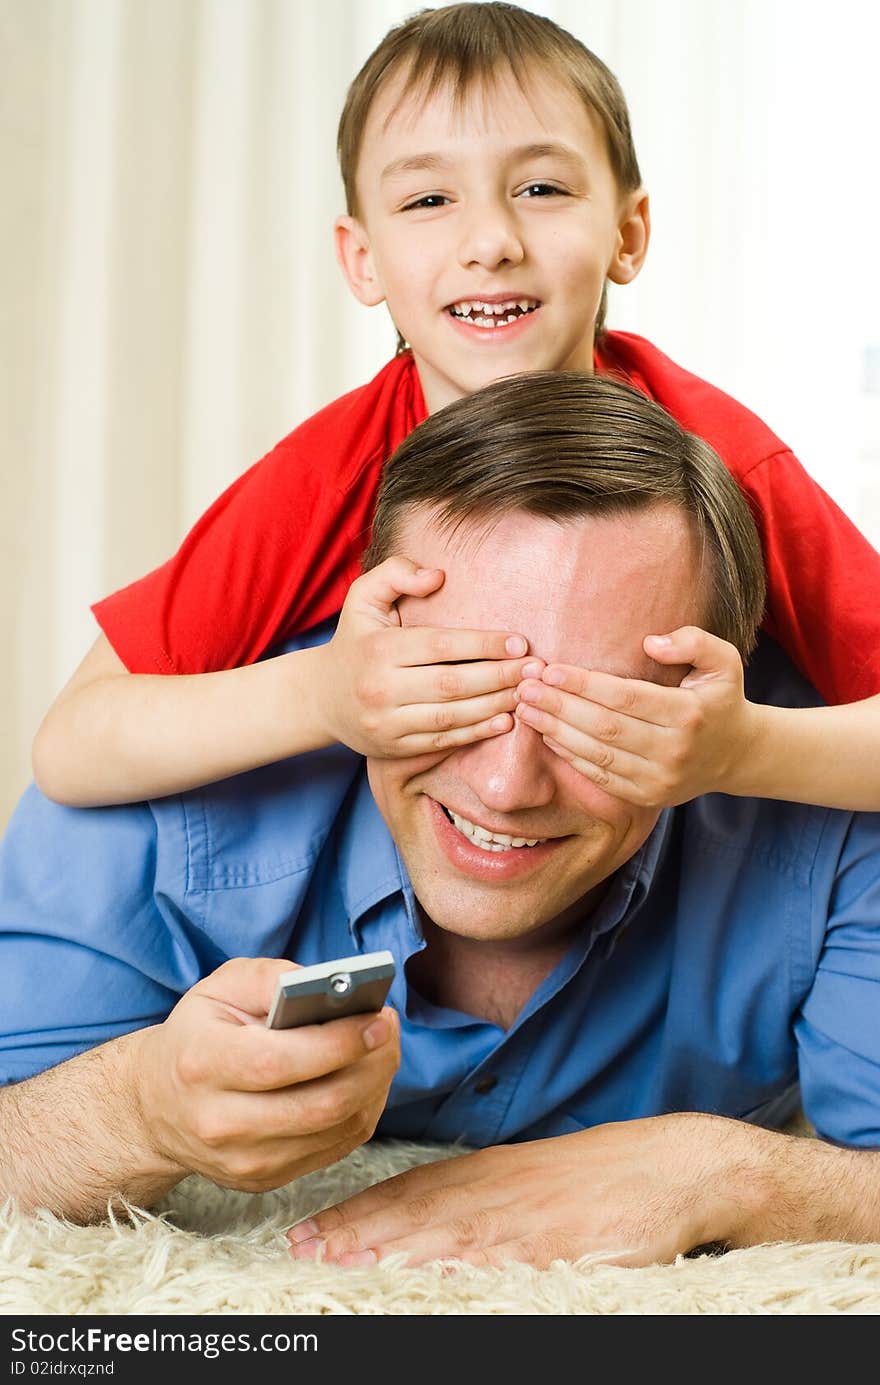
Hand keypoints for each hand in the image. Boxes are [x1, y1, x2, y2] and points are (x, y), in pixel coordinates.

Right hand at [131, 958, 399, 1191]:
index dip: (338, 1042)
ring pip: (336, 1129)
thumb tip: (329, 984)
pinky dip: (362, 1111)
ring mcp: (243, 1161)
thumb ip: (271, 978)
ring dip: (374, 1087)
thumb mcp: (220, 988)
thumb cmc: (198, 1034)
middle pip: (319, 1104)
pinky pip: (334, 1148)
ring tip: (383, 1050)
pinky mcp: (265, 1180)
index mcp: (203, 1065)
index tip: (376, 1019)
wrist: (157, 1105)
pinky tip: (366, 1080)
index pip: (281, 1061)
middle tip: (389, 1029)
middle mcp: (219, 1122)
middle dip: (371, 1064)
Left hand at [286, 1113, 761, 1268]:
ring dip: (384, 1250)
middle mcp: (496, 1192)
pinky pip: (498, 1261)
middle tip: (299, 1251)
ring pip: (441, 1236)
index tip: (306, 1233)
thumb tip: (422, 1219)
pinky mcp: (558, 1247)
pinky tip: (422, 1278)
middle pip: (411, 1213)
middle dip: (351, 1234)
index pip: (406, 1192)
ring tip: (335, 1264)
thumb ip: (478, 1194)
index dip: (353, 1214)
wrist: (672, 1167)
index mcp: (487, 1173)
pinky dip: (456, 1268)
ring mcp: (525, 1220)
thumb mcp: (527, 1176)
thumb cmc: (600, 1176)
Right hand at [316, 558, 542, 756]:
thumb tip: (437, 575)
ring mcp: (388, 723)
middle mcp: (382, 688)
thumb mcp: (363, 597)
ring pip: (452, 716)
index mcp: (380, 650)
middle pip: (453, 684)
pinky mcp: (394, 749)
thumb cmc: (354, 641)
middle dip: (500, 676)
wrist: (319, 698)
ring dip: (495, 705)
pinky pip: (442, 742)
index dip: (484, 644)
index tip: (519, 642)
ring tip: (526, 693)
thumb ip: (396, 573)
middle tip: (534, 669)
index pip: (442, 645)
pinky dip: (476, 733)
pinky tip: (504, 720)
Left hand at [514, 626, 759, 806]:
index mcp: (688, 714)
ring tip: (525, 710)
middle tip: (524, 689)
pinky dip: (570, 756)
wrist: (736, 754)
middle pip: (604, 728)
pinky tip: (547, 734)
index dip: (584, 685)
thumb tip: (650, 643)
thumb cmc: (720, 699)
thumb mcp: (724, 661)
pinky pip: (600, 776)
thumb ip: (694, 641)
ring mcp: (659, 779)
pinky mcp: (646, 796)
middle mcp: (673, 750)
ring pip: (597, 755)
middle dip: (559, 707)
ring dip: (556, 731)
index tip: (550, 670)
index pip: (626, 697)